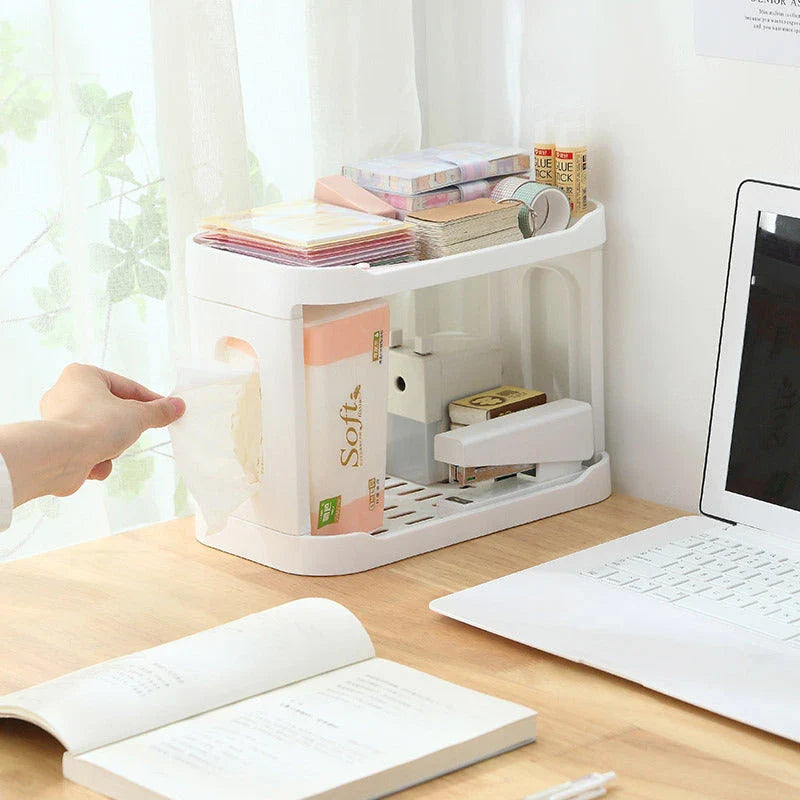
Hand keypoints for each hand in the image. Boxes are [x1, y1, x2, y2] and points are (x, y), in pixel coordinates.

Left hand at [37, 364, 185, 493]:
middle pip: (114, 411)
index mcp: (82, 375)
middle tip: (135, 433)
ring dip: (112, 446)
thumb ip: (159, 411)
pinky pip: (87, 448)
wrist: (61, 457)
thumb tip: (178, 406)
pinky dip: (96, 459)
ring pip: (102, 432)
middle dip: (126, 428)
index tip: (167, 411)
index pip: (127, 386)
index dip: (150, 400)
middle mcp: (66, 393)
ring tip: (109, 450)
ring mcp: (58, 419)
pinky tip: (95, 463)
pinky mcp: (57, 443)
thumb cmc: (97, 424)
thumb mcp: (137, 415)